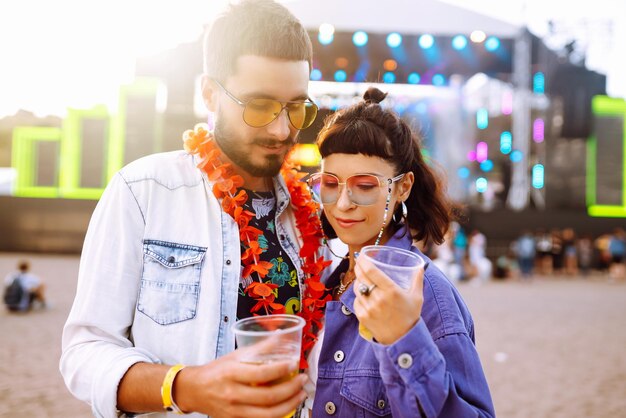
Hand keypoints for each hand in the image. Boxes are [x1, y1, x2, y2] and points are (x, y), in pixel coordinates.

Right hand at [174, 345, 307, 417]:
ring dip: (289, 405)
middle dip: (291, 389)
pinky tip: (287, 406)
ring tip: (300, 395)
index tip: (294, 363)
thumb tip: (280, 336)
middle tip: (302, 380)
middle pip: (268, 396)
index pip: (262, 373)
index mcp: (232, 374)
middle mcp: (233, 394)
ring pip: (268, 414)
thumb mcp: (235, 356)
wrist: (194, 390)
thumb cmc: (216, 371)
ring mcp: (234, 411)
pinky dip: (277, 415)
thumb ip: (259, 348)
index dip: (281, 369)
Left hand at [353, 255, 424, 344]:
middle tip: (359, 264)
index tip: (361, 256)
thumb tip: (420, 266)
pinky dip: (358, 298)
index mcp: (391, 291)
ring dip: (358, 283)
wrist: (403, 340)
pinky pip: (356, 302)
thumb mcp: (417, 297)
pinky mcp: (363, 317)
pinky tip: (365, 297)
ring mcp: (369, 308)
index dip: (363, 261)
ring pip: (357, 289)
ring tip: (363, 282)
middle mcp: (378, 298)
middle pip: (361, 278)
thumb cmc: (410, 316)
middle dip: (358, 268)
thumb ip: (417, 279)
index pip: (371, 271)